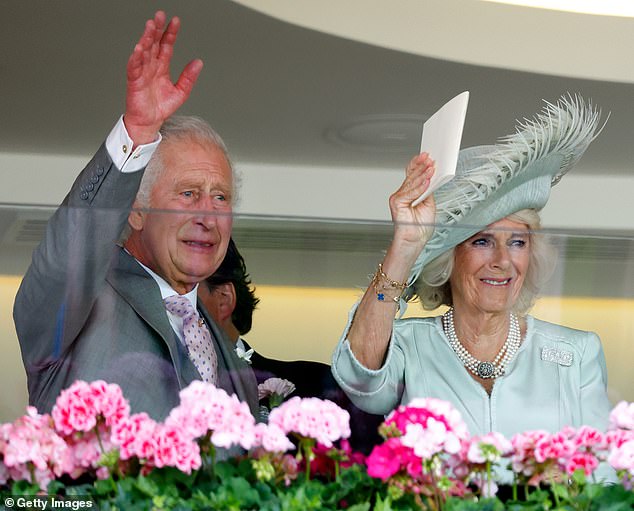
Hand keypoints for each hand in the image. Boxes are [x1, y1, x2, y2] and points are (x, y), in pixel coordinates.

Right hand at [124, 11, 202, 145]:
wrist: (150, 121)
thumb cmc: (161, 107)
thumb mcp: (181, 92)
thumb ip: (189, 77)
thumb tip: (198, 62)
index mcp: (162, 67)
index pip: (166, 45)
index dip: (170, 33)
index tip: (175, 21)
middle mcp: (151, 66)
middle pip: (153, 44)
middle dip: (156, 29)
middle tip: (160, 16)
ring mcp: (142, 72)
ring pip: (143, 52)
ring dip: (146, 38)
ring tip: (150, 27)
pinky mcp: (134, 81)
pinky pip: (134, 68)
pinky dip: (136, 58)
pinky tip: (139, 49)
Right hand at [388, 152, 436, 255]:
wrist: (414, 240)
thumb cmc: (420, 226)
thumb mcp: (429, 203)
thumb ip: (428, 191)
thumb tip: (432, 178)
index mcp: (409, 193)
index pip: (412, 174)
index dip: (418, 164)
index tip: (426, 156)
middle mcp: (402, 193)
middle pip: (411, 176)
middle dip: (422, 166)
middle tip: (429, 158)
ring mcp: (398, 198)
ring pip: (411, 183)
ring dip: (422, 174)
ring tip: (431, 168)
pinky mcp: (396, 203)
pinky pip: (410, 192)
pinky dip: (419, 187)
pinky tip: (427, 181)